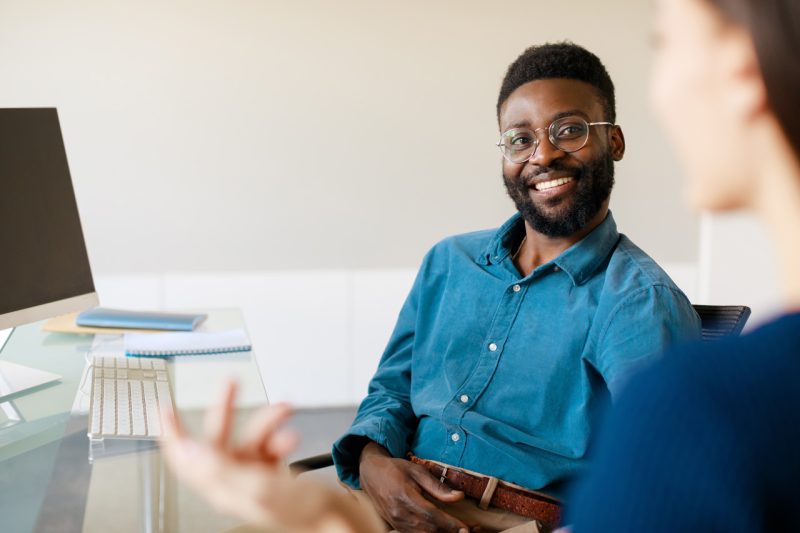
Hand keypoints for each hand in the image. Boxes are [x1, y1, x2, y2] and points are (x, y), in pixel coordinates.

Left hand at [160, 381, 382, 532]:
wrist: (341, 521)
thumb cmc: (305, 513)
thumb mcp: (260, 487)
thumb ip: (222, 468)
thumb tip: (187, 449)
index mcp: (222, 489)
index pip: (185, 461)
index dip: (173, 433)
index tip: (165, 407)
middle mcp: (233, 483)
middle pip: (217, 441)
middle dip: (225, 410)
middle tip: (231, 383)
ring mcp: (252, 477)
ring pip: (249, 438)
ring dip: (268, 421)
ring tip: (285, 408)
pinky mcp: (271, 473)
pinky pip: (269, 444)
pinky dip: (281, 435)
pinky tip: (291, 435)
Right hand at [359, 442, 469, 532]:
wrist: (371, 473)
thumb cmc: (395, 469)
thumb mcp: (417, 471)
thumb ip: (438, 486)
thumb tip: (459, 496)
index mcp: (405, 497)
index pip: (432, 516)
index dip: (451, 524)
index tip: (467, 528)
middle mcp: (399, 513)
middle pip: (430, 530)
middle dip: (450, 532)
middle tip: (470, 531)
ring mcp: (396, 522)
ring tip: (458, 531)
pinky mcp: (395, 526)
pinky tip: (441, 531)